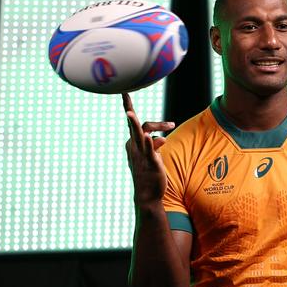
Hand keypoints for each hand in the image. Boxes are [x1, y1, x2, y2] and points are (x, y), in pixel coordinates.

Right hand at [122, 93, 174, 207]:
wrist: (147, 194)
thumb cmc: (149, 173)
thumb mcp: (151, 156)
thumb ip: (154, 145)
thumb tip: (161, 138)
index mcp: (133, 143)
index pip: (132, 122)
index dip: (128, 106)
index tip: (124, 91)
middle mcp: (134, 147)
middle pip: (135, 125)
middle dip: (130, 112)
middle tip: (128, 98)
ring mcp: (141, 154)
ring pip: (138, 135)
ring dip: (134, 125)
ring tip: (130, 114)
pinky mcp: (150, 163)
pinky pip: (149, 150)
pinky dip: (149, 143)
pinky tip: (150, 137)